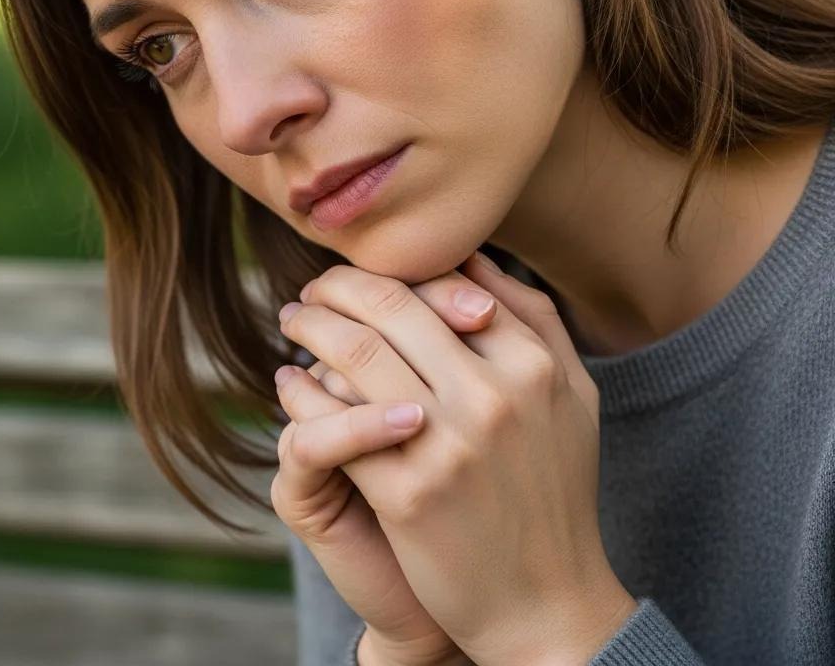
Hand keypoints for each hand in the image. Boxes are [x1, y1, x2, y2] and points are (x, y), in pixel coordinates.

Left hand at [276, 252, 636, 665]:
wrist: (547, 603)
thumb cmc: (554, 489)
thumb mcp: (572, 394)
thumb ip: (535, 319)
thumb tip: (475, 257)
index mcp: (533, 363)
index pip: (445, 281)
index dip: (390, 270)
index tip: (359, 275)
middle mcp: (495, 394)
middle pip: (390, 306)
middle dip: (336, 287)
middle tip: (310, 291)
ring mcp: (450, 442)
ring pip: (354, 351)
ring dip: (309, 326)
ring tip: (292, 321)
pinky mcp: (408, 491)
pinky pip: (335, 421)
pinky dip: (301, 392)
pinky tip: (288, 383)